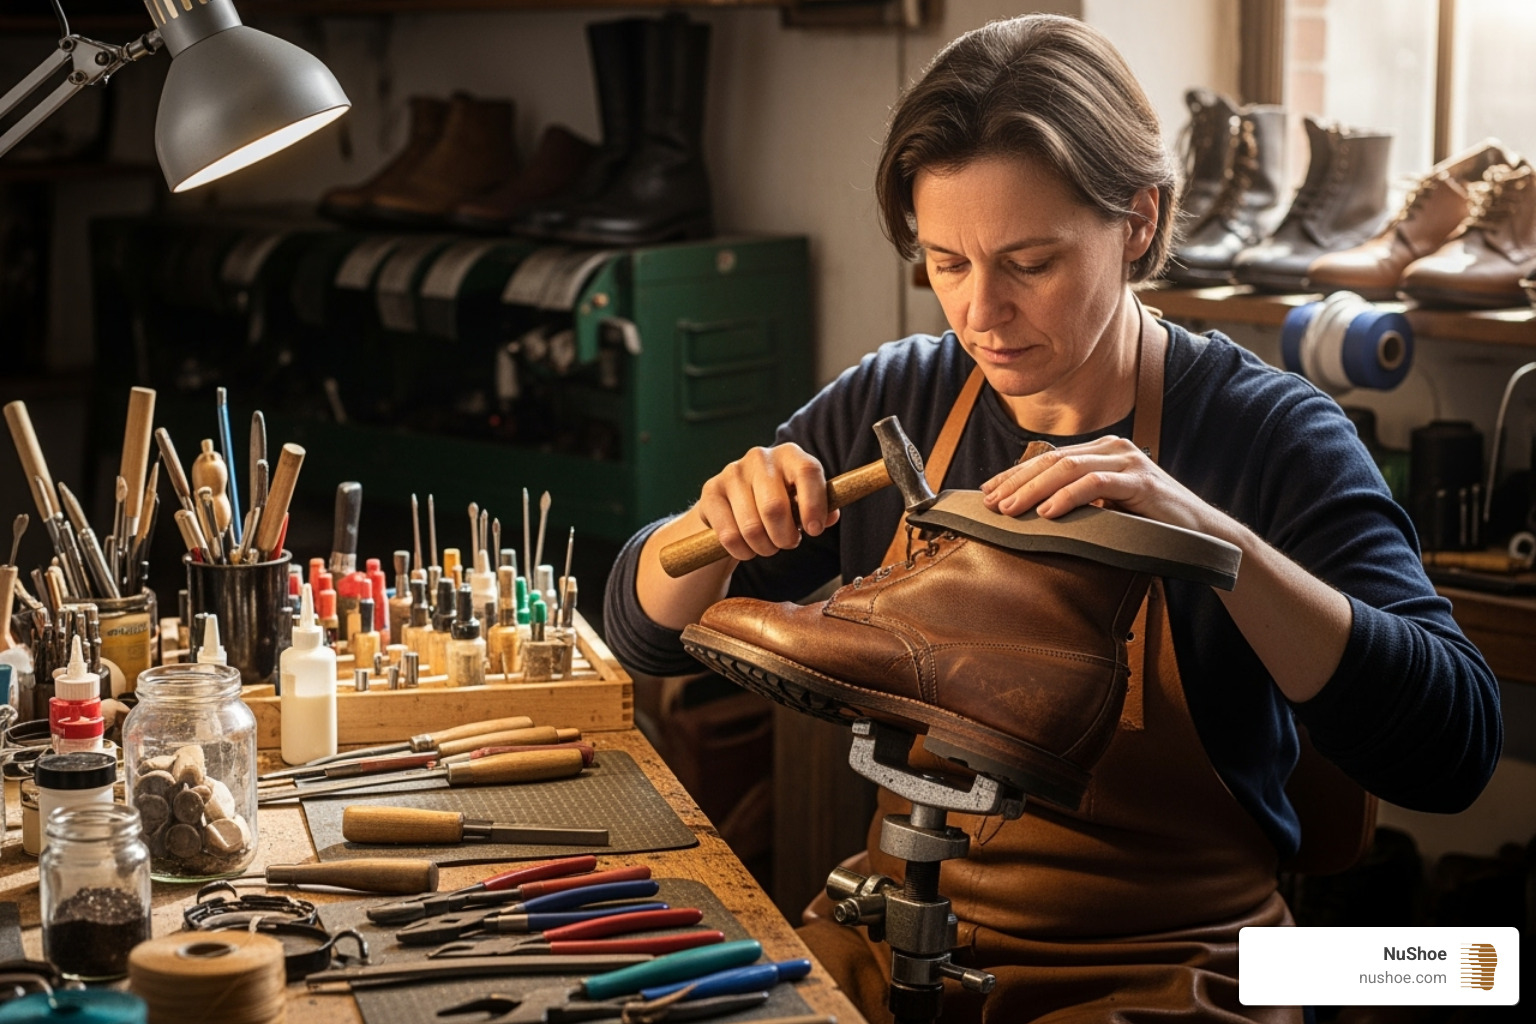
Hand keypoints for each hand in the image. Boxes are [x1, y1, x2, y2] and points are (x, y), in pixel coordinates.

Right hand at [696, 443, 839, 560]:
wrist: (735, 501)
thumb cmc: (780, 501)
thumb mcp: (802, 501)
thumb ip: (822, 508)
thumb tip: (830, 517)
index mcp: (790, 455)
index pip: (808, 472)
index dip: (814, 505)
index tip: (814, 531)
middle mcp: (760, 457)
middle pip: (774, 508)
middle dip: (785, 537)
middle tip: (788, 543)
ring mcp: (732, 472)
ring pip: (751, 527)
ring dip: (764, 547)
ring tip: (768, 546)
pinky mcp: (711, 491)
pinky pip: (729, 535)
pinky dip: (742, 551)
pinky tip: (747, 548)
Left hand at [980, 435, 1208, 530]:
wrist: (1200, 535)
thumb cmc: (1147, 525)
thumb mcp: (1105, 509)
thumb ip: (1076, 501)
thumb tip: (1029, 512)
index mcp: (1100, 452)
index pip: (1047, 459)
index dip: (1014, 475)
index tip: (985, 492)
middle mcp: (1112, 449)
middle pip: (1052, 460)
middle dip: (1016, 482)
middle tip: (990, 503)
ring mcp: (1128, 461)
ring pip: (1068, 468)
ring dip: (1033, 489)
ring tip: (1009, 509)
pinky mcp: (1141, 480)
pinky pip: (1096, 483)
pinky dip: (1068, 496)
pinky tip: (1048, 511)